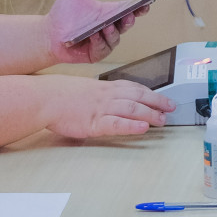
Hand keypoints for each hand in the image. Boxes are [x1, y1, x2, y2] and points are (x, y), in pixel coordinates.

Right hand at [38, 74, 174, 138]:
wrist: (45, 98)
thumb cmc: (61, 94)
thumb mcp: (86, 89)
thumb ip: (100, 94)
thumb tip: (112, 100)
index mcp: (105, 87)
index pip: (134, 88)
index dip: (152, 93)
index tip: (164, 98)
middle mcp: (107, 96)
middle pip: (138, 97)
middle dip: (157, 102)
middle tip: (171, 108)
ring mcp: (101, 109)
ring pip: (131, 109)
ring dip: (150, 114)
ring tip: (163, 120)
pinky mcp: (93, 123)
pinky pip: (116, 124)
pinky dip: (131, 126)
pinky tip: (143, 129)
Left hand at [45, 0, 151, 63]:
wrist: (49, 33)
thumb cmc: (63, 14)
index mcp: (108, 13)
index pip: (128, 10)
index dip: (139, 7)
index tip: (146, 3)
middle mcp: (108, 28)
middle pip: (125, 25)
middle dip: (129, 20)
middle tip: (130, 14)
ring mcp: (103, 41)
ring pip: (115, 38)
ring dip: (112, 32)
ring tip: (107, 25)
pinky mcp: (94, 53)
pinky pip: (101, 49)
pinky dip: (100, 42)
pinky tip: (94, 35)